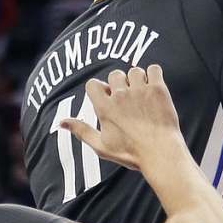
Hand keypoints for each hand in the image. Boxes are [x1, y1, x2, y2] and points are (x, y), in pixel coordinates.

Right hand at [61, 65, 179, 169]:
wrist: (161, 153)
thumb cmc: (132, 153)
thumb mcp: (101, 146)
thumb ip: (82, 131)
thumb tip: (61, 122)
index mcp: (105, 108)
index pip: (93, 84)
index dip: (100, 89)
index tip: (109, 99)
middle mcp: (121, 96)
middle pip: (115, 74)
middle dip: (120, 84)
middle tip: (129, 99)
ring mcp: (140, 91)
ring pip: (134, 71)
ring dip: (137, 79)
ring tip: (142, 94)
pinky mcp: (158, 89)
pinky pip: (154, 69)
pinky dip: (154, 74)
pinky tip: (154, 87)